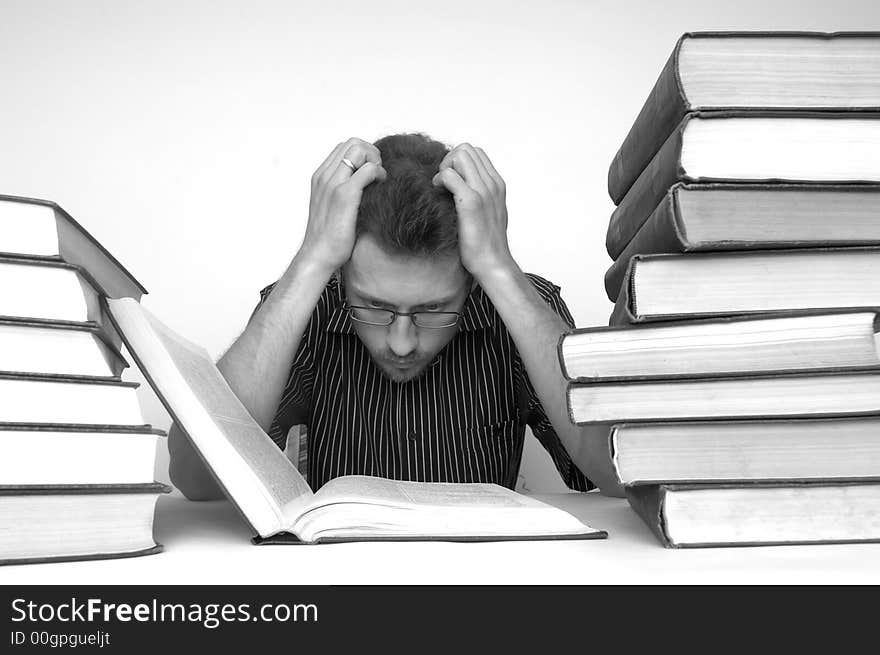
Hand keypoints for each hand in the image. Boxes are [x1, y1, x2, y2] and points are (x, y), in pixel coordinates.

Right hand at [298, 137, 386, 270]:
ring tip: (379, 180)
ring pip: (359, 150)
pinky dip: (379, 173)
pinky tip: (381, 186)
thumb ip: (343, 190)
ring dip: (375, 160)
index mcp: (320, 177)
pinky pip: (368, 170)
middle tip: (378, 174)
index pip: (344, 147)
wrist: (318, 255)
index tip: (371, 172)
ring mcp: (333, 184)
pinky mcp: (345, 195)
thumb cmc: (329, 237)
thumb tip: (365, 183)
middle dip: (371, 153)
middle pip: (352, 143)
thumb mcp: (333, 206)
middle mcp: (324, 176)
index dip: (362, 154)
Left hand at [432, 144, 512, 279]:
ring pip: (459, 155)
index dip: (458, 161)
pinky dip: (440, 179)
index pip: (476, 153)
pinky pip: (450, 175)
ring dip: (445, 167)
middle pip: (466, 149)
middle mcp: (492, 184)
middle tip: (443, 183)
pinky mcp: (471, 202)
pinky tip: (438, 193)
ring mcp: (483, 192)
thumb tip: (463, 186)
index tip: (451, 181)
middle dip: (449, 160)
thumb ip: (481, 195)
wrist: (493, 263)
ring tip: (441, 187)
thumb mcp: (489, 212)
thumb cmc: (487, 243)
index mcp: (497, 184)